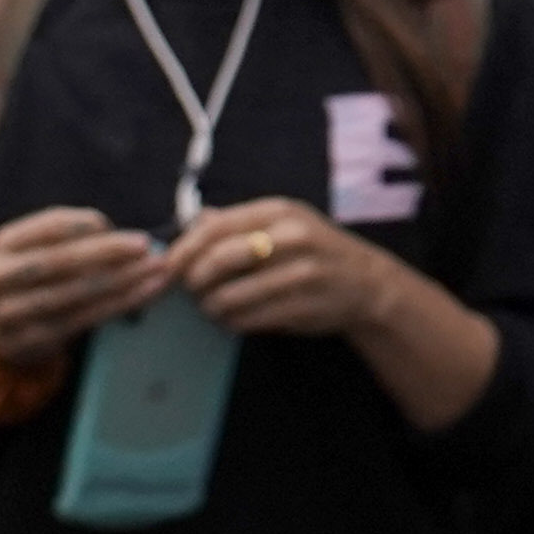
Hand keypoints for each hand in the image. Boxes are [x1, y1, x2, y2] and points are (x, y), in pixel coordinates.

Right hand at [0, 206, 171, 362]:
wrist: (3, 330)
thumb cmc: (39, 279)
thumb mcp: (45, 251)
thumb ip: (76, 239)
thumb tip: (124, 238)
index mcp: (4, 244)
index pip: (50, 226)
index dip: (89, 224)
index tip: (124, 227)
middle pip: (59, 260)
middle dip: (108, 252)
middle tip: (147, 246)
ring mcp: (6, 313)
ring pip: (71, 293)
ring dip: (121, 280)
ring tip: (156, 269)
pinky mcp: (24, 342)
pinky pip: (78, 320)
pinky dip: (116, 305)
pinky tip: (145, 293)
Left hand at [167, 200, 405, 341]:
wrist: (366, 283)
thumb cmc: (313, 251)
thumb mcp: (283, 223)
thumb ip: (238, 222)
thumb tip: (193, 222)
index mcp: (280, 211)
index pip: (215, 227)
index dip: (184, 249)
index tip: (167, 267)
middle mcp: (291, 237)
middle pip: (218, 260)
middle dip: (195, 281)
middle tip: (191, 291)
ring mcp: (301, 273)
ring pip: (228, 297)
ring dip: (211, 308)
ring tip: (213, 308)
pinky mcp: (303, 306)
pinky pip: (247, 320)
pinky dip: (233, 323)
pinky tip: (236, 319)